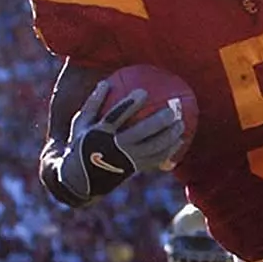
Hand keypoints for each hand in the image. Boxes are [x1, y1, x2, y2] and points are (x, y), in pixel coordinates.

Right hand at [55, 80, 186, 204]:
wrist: (81, 179)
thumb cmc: (81, 144)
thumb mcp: (81, 124)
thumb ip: (93, 103)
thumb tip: (105, 82)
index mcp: (100, 133)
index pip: (117, 116)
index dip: (130, 104)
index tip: (143, 91)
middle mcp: (115, 148)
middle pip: (141, 134)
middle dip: (159, 122)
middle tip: (172, 111)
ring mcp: (126, 160)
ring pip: (153, 149)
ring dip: (169, 137)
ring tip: (181, 125)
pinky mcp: (134, 169)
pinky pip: (156, 160)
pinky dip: (169, 151)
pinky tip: (179, 141)